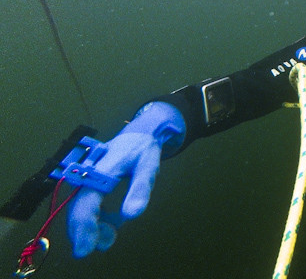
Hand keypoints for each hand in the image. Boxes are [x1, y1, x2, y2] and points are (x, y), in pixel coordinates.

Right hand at [66, 102, 185, 257]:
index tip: (85, 249)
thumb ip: (140, 188)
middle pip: (78, 210)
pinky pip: (87, 207)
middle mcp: (86, 176)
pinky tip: (111, 225)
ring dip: (91, 228)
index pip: (85, 203)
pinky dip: (96, 220)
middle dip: (85, 233)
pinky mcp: (89, 186)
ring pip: (80, 211)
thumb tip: (132, 215)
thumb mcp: (148, 166)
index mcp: (99, 170)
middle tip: (101, 245)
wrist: (137, 136)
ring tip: (110, 237)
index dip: (84, 227)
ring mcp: (85, 181)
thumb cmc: (142, 150)